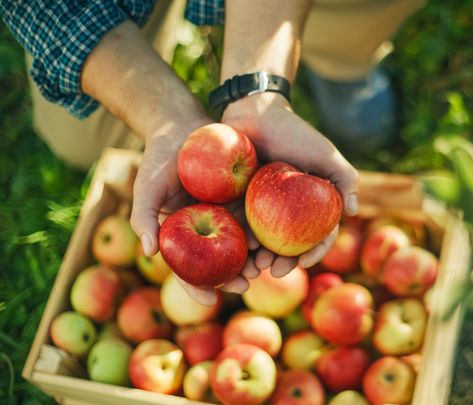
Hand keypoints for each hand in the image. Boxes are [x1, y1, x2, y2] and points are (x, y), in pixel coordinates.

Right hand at [129, 116, 252, 304]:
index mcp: (183, 237)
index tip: (208, 299)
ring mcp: (228, 216)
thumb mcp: (146, 187)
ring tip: (264, 265)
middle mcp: (207, 232)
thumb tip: (150, 253)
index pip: (188, 270)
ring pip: (242, 246)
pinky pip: (257, 219)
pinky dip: (265, 232)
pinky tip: (276, 239)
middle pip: (220, 264)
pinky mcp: (246, 198)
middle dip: (233, 278)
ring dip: (254, 259)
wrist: (183, 127)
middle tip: (245, 284)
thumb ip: (144, 218)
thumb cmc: (158, 159)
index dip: (196, 287)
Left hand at [222, 92, 358, 277]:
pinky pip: (238, 226)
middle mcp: (287, 211)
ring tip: (253, 266)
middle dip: (282, 262)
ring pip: (261, 241)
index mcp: (311, 205)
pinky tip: (236, 247)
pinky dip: (238, 240)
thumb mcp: (326, 154)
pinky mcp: (237, 201)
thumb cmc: (296, 132)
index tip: (304, 262)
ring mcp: (261, 208)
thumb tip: (354, 212)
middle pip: (287, 246)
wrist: (256, 111)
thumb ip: (345, 179)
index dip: (314, 252)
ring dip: (258, 258)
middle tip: (274, 270)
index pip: (317, 236)